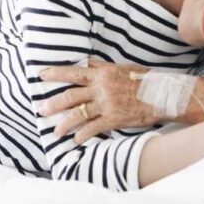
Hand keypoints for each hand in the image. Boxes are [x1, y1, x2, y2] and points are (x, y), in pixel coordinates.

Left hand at [38, 59, 159, 143]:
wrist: (162, 95)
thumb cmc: (143, 80)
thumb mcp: (122, 67)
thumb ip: (103, 67)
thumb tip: (88, 62)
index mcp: (102, 73)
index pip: (74, 72)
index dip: (56, 73)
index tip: (41, 75)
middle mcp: (101, 88)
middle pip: (71, 96)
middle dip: (53, 103)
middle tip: (40, 109)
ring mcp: (107, 104)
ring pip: (78, 114)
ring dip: (64, 124)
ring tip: (56, 131)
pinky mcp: (114, 119)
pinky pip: (93, 129)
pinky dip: (83, 136)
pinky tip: (76, 141)